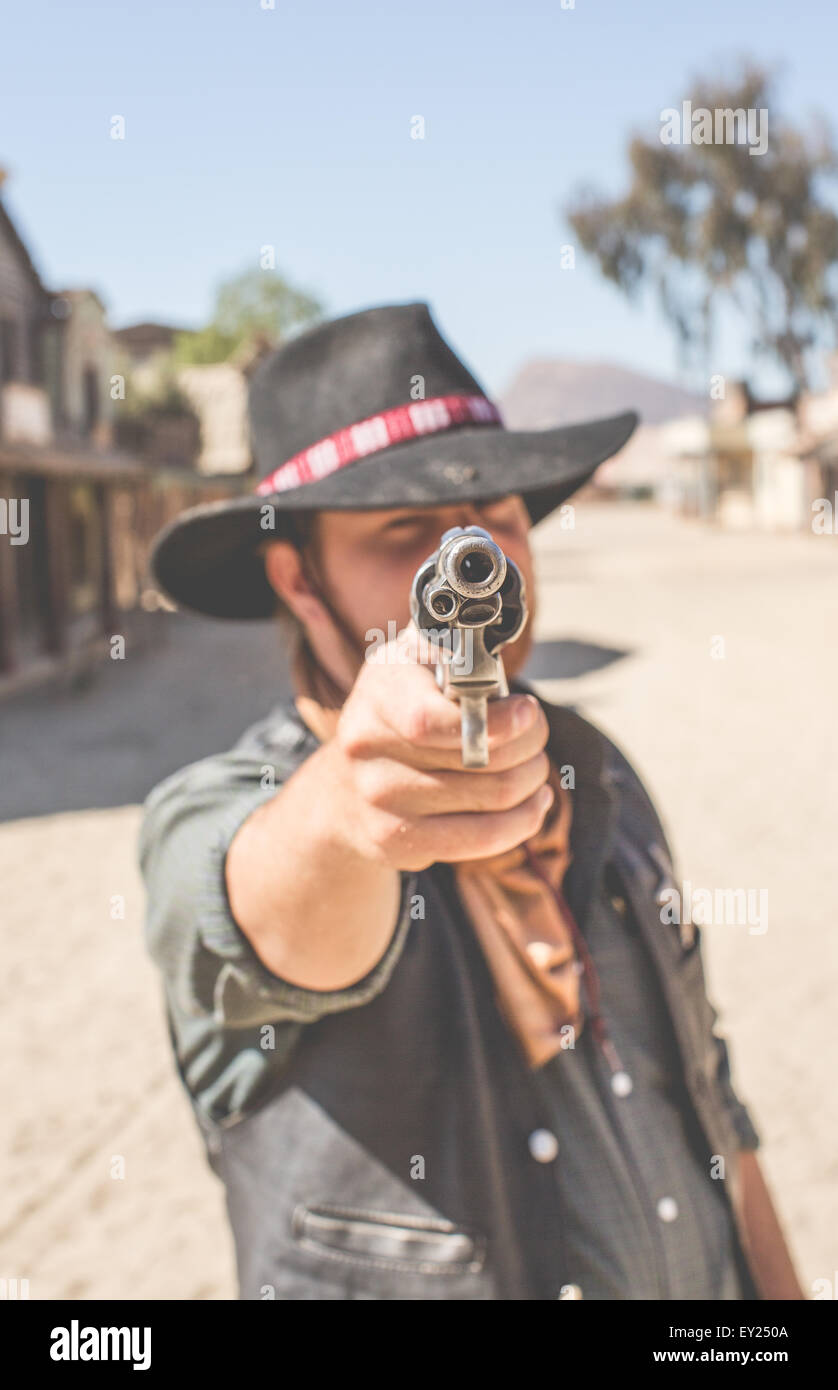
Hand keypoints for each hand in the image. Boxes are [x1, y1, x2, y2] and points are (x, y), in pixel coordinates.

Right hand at [330, 623, 552, 871]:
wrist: (343, 791)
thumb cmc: (395, 712)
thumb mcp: (410, 662)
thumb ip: (448, 644)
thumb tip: (495, 627)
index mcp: (378, 693)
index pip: (431, 722)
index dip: (493, 722)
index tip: (528, 711)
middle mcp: (367, 749)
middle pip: (482, 760)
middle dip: (530, 745)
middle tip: (535, 734)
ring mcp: (380, 802)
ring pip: (493, 799)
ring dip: (533, 780)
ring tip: (534, 767)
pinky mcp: (398, 843)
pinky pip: (484, 840)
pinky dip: (524, 820)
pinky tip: (532, 802)